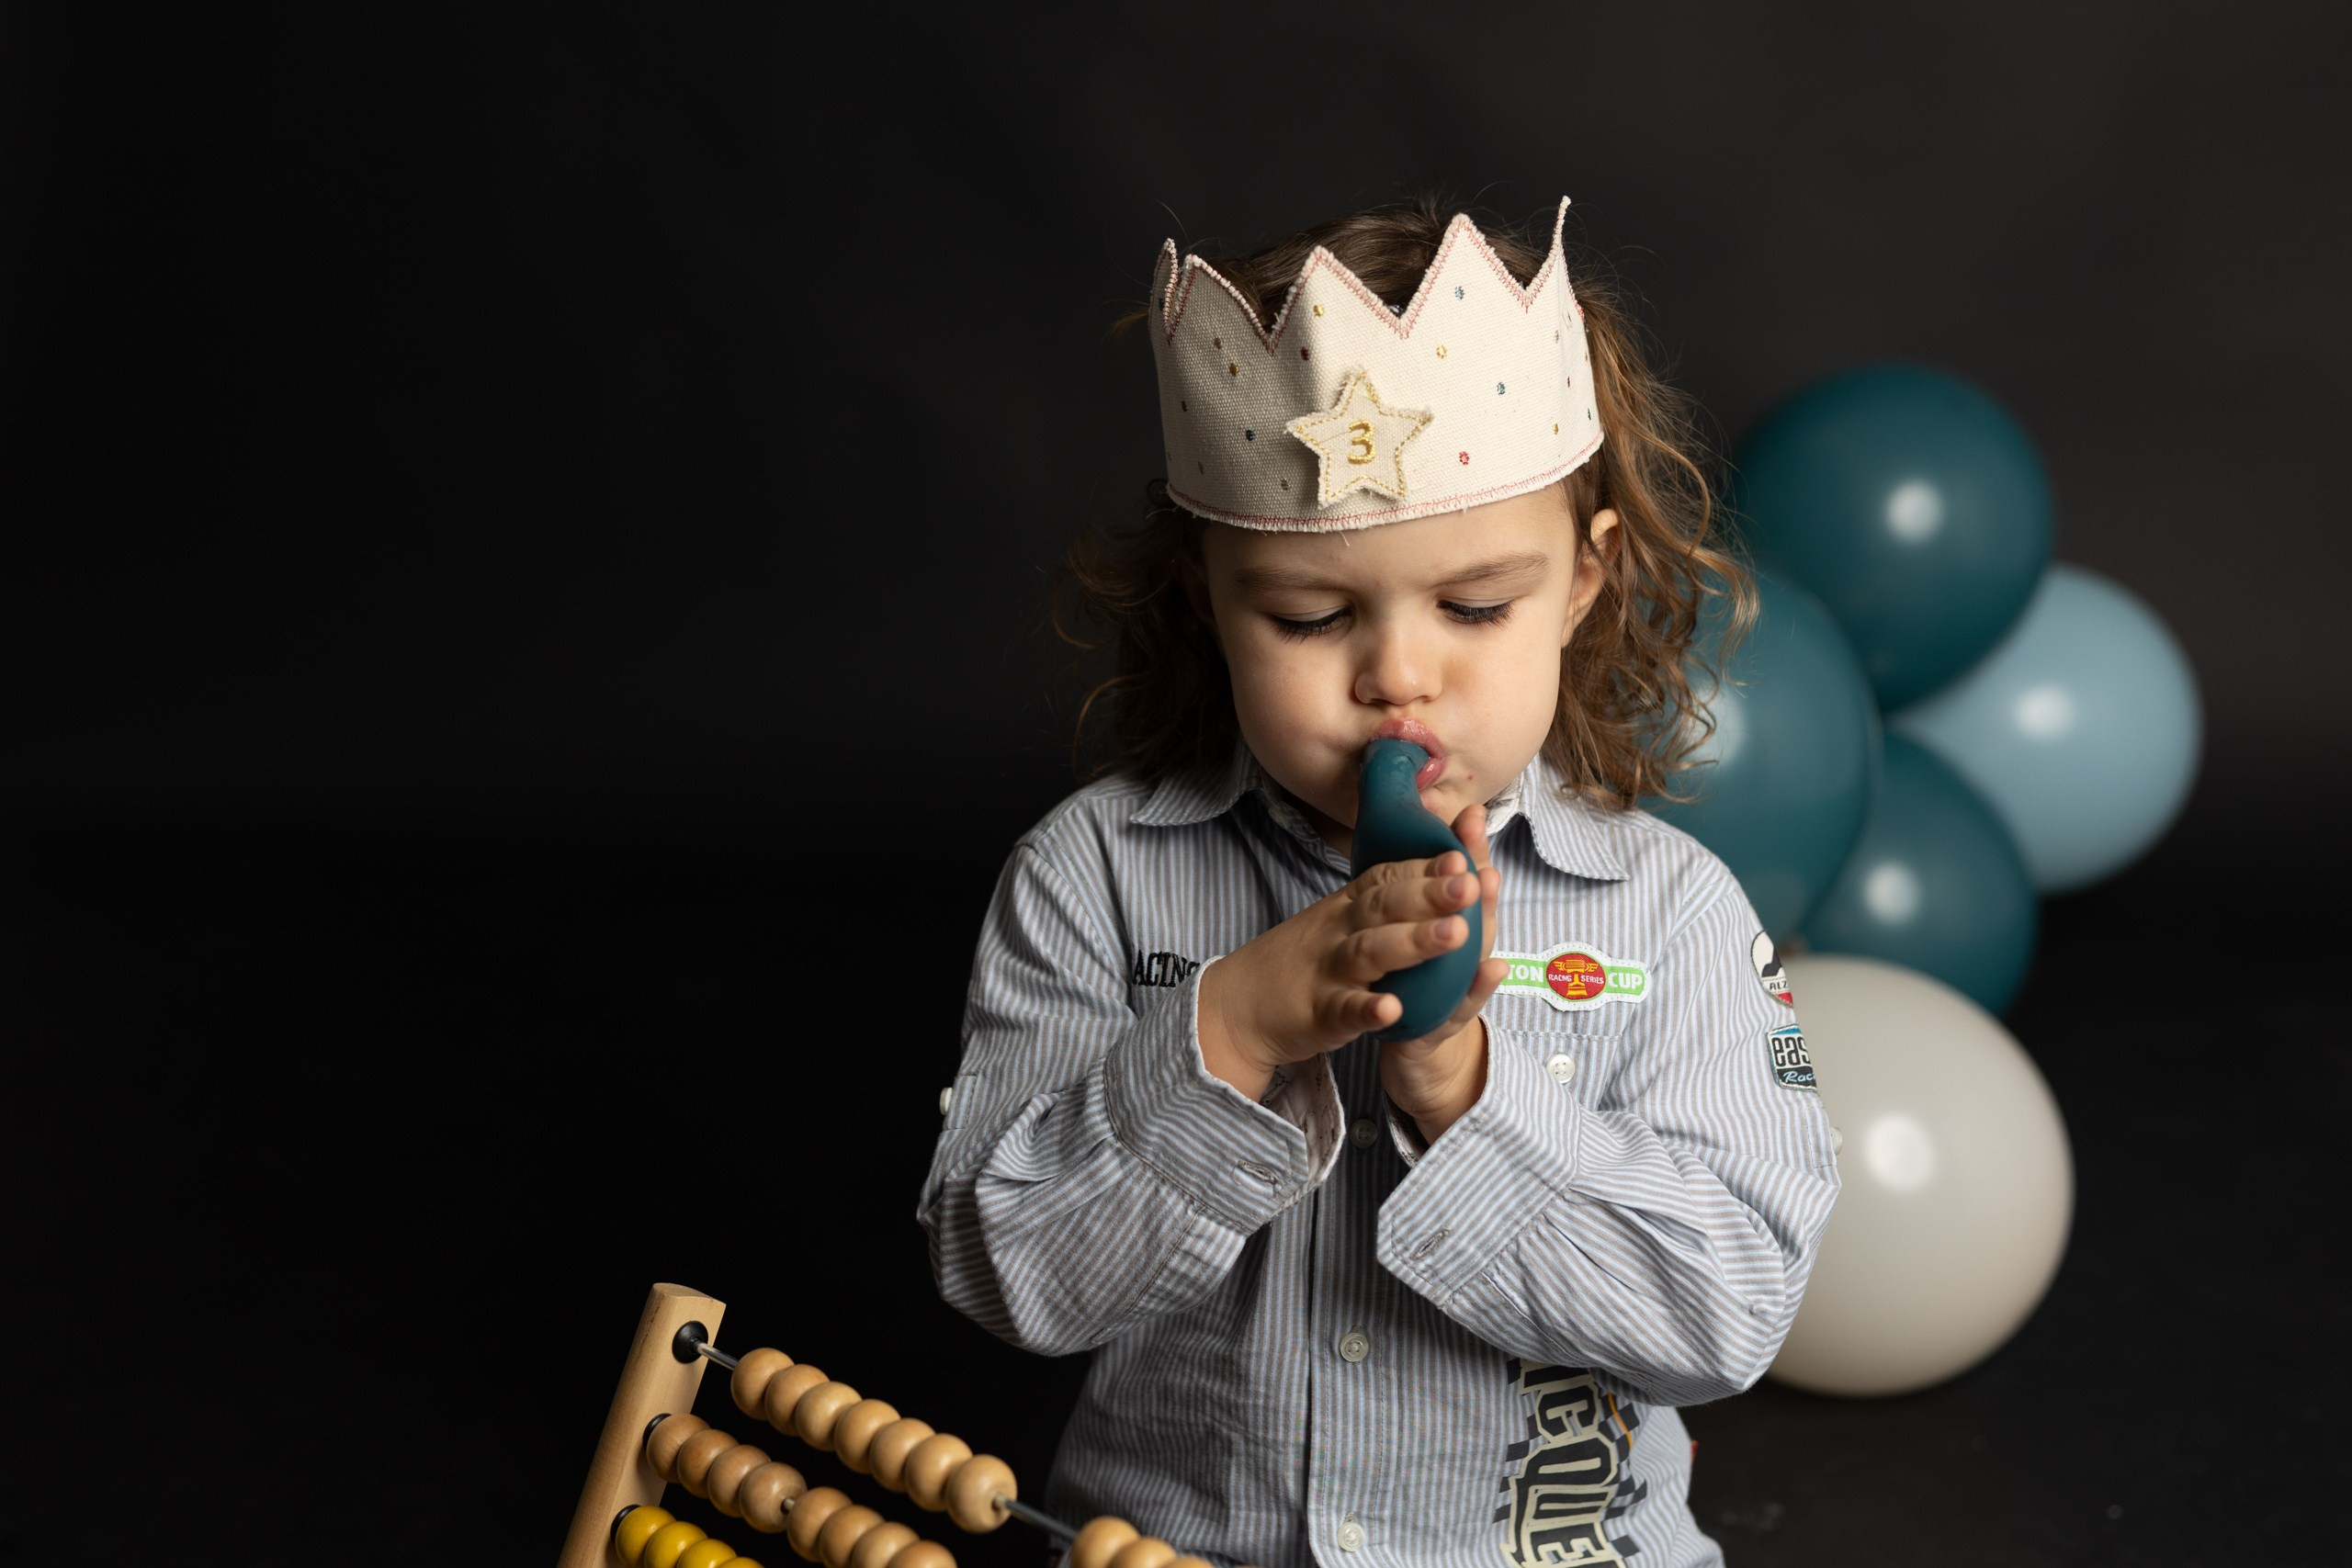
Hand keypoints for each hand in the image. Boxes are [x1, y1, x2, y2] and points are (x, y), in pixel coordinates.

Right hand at [1197, 803, 1504, 1104]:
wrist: (1237, 1006)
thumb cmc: (1302, 959)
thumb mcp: (1336, 919)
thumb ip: (1377, 898)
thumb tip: (1429, 870)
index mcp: (1347, 907)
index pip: (1387, 879)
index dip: (1425, 868)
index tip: (1462, 855)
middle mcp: (1338, 931)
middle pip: (1384, 906)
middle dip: (1430, 895)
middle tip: (1469, 885)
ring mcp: (1327, 972)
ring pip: (1370, 951)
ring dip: (1412, 942)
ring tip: (1454, 935)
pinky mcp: (1318, 1014)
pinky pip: (1344, 1010)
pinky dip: (1368, 1009)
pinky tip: (1393, 1008)